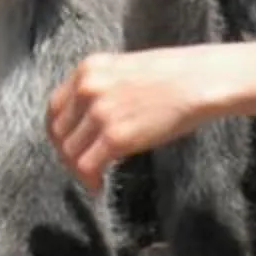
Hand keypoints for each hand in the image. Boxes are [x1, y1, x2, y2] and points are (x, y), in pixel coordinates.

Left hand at [47, 48, 207, 192]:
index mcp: (88, 69)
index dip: (60, 133)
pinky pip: (87, 166)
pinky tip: (99, 186)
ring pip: (69, 152)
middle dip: (67, 154)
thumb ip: (103, 89)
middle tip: (81, 167)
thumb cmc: (175, 76)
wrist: (201, 80)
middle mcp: (87, 88)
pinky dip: (89, 181)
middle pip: (58, 132)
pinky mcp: (116, 137)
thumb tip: (90, 119)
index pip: (55, 108)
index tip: (70, 145)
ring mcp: (100, 113)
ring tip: (92, 178)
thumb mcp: (125, 70)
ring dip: (77, 170)